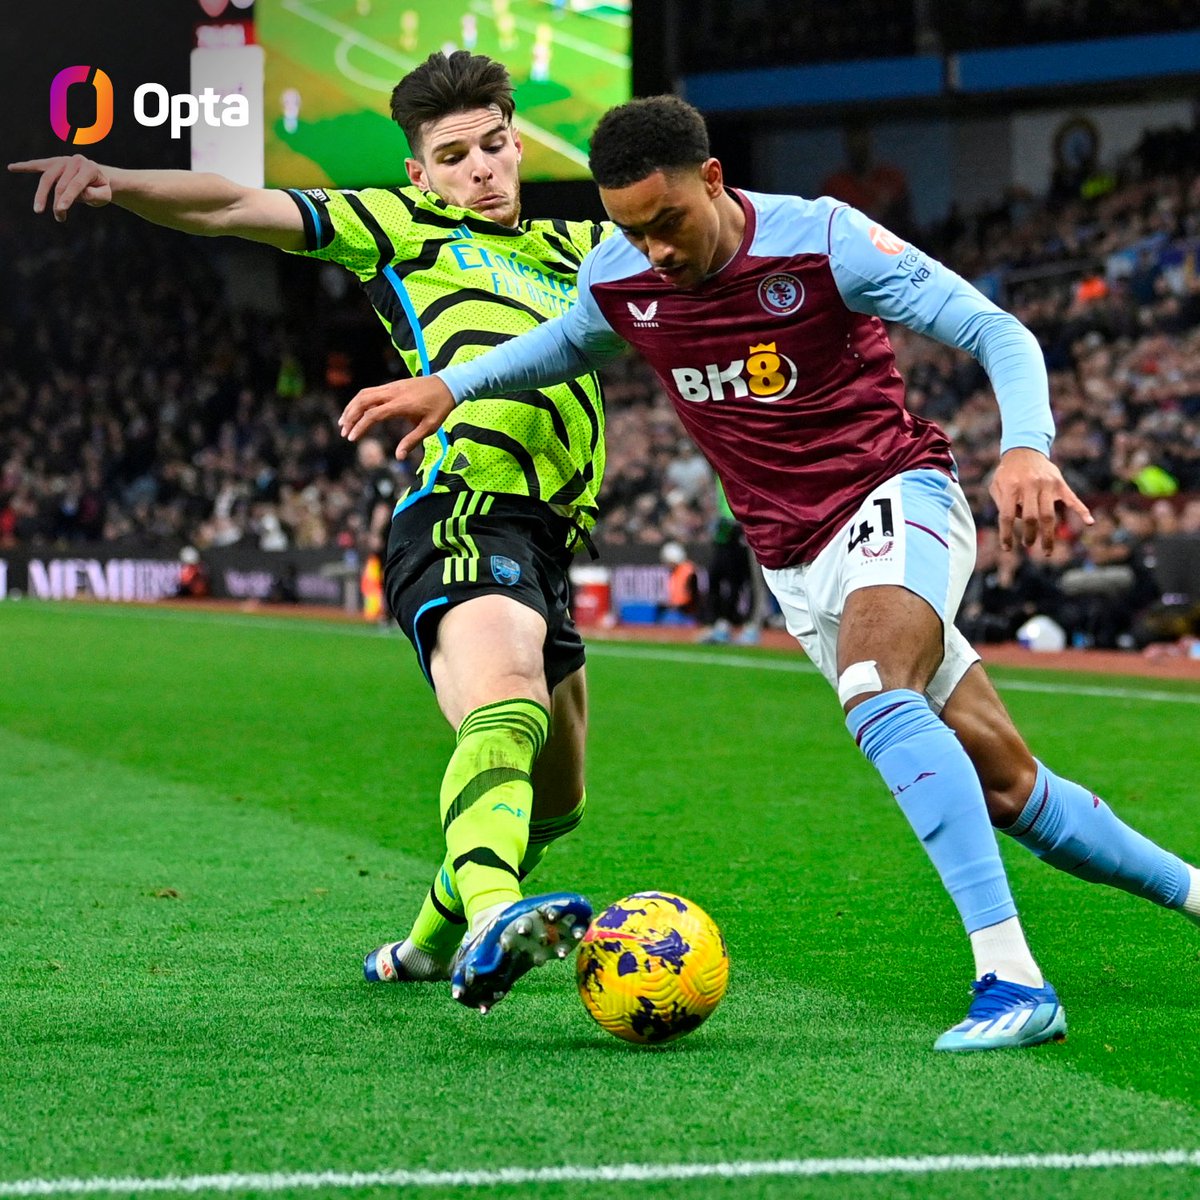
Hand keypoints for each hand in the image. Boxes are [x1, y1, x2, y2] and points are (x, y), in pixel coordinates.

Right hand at [7, 156, 112, 221]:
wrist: (99, 177)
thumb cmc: (101, 189)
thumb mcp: (105, 195)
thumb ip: (95, 195)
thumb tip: (80, 193)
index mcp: (89, 168)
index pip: (76, 184)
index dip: (69, 197)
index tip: (61, 209)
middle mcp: (75, 161)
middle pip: (60, 183)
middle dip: (57, 202)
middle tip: (59, 218)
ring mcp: (62, 161)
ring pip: (47, 177)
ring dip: (41, 195)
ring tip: (38, 210)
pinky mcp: (53, 163)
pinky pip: (38, 165)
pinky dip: (25, 166)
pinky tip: (12, 167)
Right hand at [338, 375, 455, 459]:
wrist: (448, 384)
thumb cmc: (440, 407)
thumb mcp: (430, 427)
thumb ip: (412, 441)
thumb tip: (398, 457)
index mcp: (402, 404)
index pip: (373, 414)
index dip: (360, 426)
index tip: (352, 438)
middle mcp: (393, 392)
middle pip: (363, 401)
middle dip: (350, 416)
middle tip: (344, 431)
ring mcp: (392, 387)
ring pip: (364, 394)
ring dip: (351, 407)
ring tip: (344, 422)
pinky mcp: (392, 385)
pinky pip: (371, 391)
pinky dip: (360, 401)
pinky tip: (356, 411)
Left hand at [990, 447, 1092, 554]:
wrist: (1024, 449)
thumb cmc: (1007, 472)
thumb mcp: (996, 485)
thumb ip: (1001, 504)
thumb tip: (1016, 522)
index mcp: (1011, 487)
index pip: (1007, 516)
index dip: (1006, 534)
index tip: (1007, 548)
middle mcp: (1030, 485)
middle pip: (1031, 517)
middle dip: (1030, 535)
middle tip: (1028, 544)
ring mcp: (1047, 484)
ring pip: (1049, 514)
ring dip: (1048, 534)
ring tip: (1046, 550)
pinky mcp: (1060, 483)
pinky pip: (1072, 498)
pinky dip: (1082, 510)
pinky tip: (1089, 522)